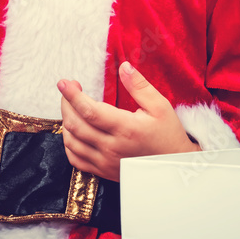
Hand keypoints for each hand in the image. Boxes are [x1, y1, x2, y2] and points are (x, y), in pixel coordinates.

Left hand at [57, 61, 200, 181]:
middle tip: (69, 90)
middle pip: (76, 125)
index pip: (89, 110)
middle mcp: (112, 147)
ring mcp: (106, 162)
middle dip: (66, 103)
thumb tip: (124, 66)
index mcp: (126, 129)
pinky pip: (76, 160)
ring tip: (71, 106)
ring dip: (66, 121)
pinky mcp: (103, 171)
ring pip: (72, 142)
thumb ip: (139, 86)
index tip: (64, 83)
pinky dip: (69, 143)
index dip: (72, 95)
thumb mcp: (160, 106)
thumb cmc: (168, 135)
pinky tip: (73, 130)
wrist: (175, 168)